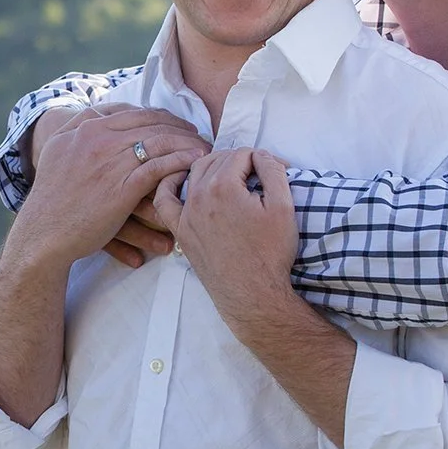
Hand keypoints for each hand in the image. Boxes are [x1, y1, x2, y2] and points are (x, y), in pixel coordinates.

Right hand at [10, 107, 206, 274]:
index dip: (162, 117)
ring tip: (205, 151)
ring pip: (159, 141)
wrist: (43, 233)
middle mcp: (97, 139)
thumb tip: (96, 114)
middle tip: (200, 137)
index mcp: (84, 128)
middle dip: (180, 128)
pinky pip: (159, 167)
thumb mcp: (57, 153)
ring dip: (187, 143)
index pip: (134, 113)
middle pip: (151, 123)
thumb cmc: (52, 199)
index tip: (179, 125)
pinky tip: (194, 166)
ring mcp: (109, 162)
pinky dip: (181, 162)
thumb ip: (75, 129)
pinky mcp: (120, 188)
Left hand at [152, 148, 297, 313]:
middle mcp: (199, 196)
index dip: (263, 159)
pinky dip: (170, 184)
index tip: (276, 171)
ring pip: (194, 173)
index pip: (242, 154)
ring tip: (233, 174)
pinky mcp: (181, 231)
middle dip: (240, 161)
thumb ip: (272, 170)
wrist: (253, 294)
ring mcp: (186, 214)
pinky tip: (179, 178)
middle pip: (218, 159)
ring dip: (213, 166)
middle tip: (260, 174)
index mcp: (223, 186)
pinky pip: (165, 200)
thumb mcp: (283, 206)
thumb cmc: (270, 253)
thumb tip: (261, 155)